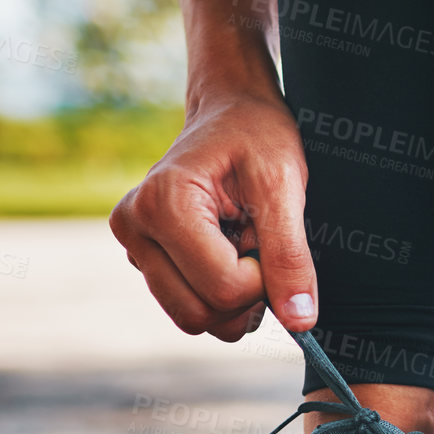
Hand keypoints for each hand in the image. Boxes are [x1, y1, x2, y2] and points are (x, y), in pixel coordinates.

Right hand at [110, 90, 315, 340]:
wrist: (231, 111)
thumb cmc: (257, 136)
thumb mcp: (284, 187)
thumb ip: (290, 257)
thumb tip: (300, 321)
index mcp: (162, 204)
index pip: (224, 289)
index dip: (265, 277)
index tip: (268, 234)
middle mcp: (133, 227)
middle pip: (200, 315)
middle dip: (245, 296)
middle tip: (260, 246)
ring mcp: (133, 246)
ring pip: (192, 319)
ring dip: (233, 298)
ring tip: (244, 246)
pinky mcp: (144, 259)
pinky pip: (188, 306)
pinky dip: (219, 293)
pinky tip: (229, 253)